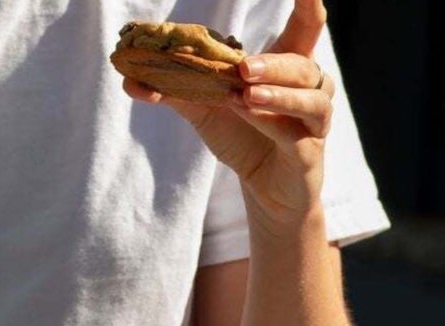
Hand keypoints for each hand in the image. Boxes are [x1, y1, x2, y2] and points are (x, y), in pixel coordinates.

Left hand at [122, 0, 332, 235]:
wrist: (264, 189)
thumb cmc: (243, 138)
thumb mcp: (207, 109)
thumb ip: (176, 90)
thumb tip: (130, 80)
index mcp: (290, 67)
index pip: (307, 28)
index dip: (308, 7)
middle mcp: (310, 87)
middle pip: (300, 63)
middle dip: (273, 63)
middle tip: (244, 66)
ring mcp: (314, 119)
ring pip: (306, 97)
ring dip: (277, 93)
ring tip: (246, 93)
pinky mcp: (309, 153)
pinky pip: (296, 133)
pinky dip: (274, 122)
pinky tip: (252, 115)